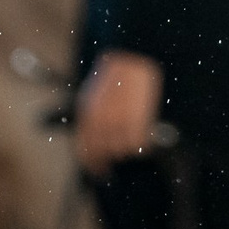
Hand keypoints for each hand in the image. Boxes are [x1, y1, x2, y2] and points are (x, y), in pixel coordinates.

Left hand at [73, 49, 163, 172]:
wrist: (131, 56)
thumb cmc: (113, 78)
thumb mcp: (93, 97)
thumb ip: (90, 123)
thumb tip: (91, 148)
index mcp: (86, 115)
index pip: (85, 151)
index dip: (93, 165)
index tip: (100, 171)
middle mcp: (100, 120)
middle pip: (103, 154)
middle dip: (109, 160)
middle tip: (116, 161)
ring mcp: (119, 120)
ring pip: (121, 151)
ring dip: (126, 151)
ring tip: (131, 142)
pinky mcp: (137, 117)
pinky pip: (138, 144)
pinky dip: (141, 145)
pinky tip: (143, 140)